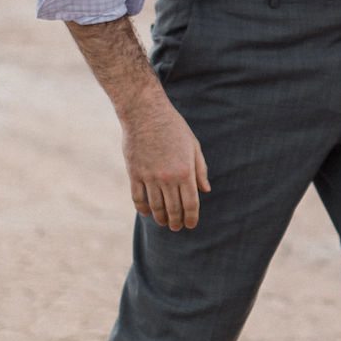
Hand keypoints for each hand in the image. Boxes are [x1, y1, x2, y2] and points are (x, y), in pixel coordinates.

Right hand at [120, 94, 210, 230]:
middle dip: (176, 221)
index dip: (191, 218)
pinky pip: (138, 198)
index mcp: (185, 171)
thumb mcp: (193, 146)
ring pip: (155, 207)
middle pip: (173, 209)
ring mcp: (149, 177)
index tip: (191, 225)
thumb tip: (206, 190)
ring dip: (161, 218)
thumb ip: (200, 170)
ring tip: (164, 222)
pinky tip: (147, 213)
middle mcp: (168, 178)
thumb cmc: (174, 127)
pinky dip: (143, 209)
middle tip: (177, 227)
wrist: (146, 113)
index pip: (191, 204)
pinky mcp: (134, 174)